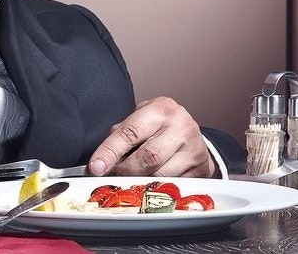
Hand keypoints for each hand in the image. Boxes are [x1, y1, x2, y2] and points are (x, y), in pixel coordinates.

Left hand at [87, 97, 216, 177]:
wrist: (191, 134)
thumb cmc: (159, 126)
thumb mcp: (140, 119)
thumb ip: (121, 135)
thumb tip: (100, 161)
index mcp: (161, 109)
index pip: (130, 132)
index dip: (110, 151)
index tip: (96, 167)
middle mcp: (181, 126)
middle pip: (148, 157)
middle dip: (125, 170)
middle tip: (113, 175)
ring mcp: (194, 149)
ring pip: (161, 175)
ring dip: (140, 181)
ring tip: (130, 179)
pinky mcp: (201, 169)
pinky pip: (173, 186)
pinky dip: (156, 188)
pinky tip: (150, 184)